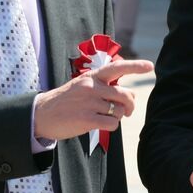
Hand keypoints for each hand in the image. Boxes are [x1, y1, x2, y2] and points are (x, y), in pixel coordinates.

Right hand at [33, 59, 154, 141]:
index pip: (117, 68)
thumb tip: (129, 97)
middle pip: (125, 95)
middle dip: (130, 105)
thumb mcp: (83, 86)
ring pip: (119, 111)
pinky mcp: (86, 119)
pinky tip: (100, 124)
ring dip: (117, 116)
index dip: (135, 66)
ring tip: (104, 116)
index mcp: (92, 76)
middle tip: (127, 111)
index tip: (150, 66)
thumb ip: (104, 86)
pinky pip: (112, 123)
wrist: (41, 114)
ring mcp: (89, 103)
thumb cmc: (67, 101)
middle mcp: (91, 87)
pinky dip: (111, 126)